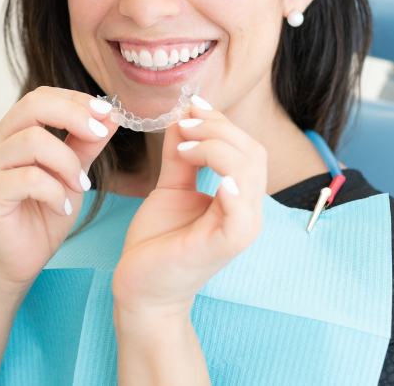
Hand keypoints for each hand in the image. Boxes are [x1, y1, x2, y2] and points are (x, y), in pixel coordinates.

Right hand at [0, 87, 118, 286]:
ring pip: (33, 141)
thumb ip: (87, 143)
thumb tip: (111, 115)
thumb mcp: (74, 173)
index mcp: (13, 132)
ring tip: (80, 187)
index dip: (76, 100)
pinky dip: (55, 192)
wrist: (23, 259)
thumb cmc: (45, 213)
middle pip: (32, 106)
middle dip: (73, 116)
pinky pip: (28, 179)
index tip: (108, 113)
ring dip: (68, 163)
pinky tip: (63, 208)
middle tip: (99, 135)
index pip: (42, 97)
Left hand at [112, 98, 266, 315]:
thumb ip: (181, 155)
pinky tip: (213, 176)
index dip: (221, 121)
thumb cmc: (158, 241)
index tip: (190, 107)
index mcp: (239, 197)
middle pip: (252, 152)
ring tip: (185, 146)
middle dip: (218, 129)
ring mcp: (240, 229)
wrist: (141, 287)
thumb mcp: (171, 187)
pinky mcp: (225, 246)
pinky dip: (232, 187)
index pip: (246, 147)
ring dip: (216, 148)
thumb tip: (184, 116)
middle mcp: (247, 211)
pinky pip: (241, 213)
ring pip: (249, 172)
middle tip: (184, 124)